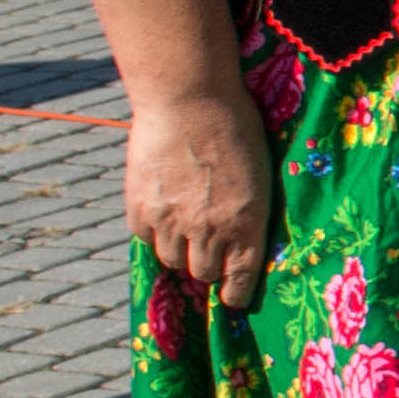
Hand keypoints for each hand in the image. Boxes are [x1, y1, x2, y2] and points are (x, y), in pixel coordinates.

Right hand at [126, 89, 277, 302]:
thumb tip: (240, 239)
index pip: (242, 279)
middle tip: (207, 250)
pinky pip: (146, 239)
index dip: (236, 293)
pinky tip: (162, 208)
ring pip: (172, 259)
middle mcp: (209, 230)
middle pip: (203, 273)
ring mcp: (172, 222)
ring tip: (183, 225)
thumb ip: (247, 211)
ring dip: (179, 249)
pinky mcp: (141, 210)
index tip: (233, 299)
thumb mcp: (257, 173)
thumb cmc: (235, 126)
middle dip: (207, 265)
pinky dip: (154, 231)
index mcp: (247, 222)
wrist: (189, 98)